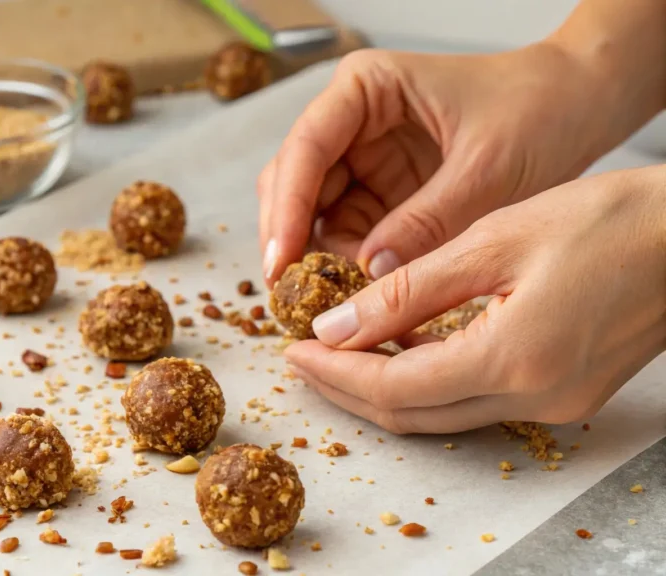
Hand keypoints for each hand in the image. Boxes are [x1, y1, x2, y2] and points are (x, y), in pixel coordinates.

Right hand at [258, 43, 619, 286]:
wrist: (579, 106)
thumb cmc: (538, 110)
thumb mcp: (486, 170)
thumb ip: (426, 222)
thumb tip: (369, 277)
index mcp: (365, 89)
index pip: (306, 148)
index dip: (287, 209)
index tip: (280, 262)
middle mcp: (351, 122)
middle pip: (292, 184)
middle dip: (290, 240)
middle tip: (292, 298)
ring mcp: (362, 160)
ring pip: (312, 216)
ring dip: (316, 261)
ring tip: (327, 307)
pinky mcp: (380, 194)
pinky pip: (347, 235)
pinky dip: (347, 268)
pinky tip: (355, 299)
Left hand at [284, 166, 665, 433]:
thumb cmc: (607, 221)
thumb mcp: (494, 241)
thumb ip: (408, 291)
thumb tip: (336, 328)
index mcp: (514, 361)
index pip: (394, 388)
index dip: (335, 374)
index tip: (292, 352)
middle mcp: (535, 400)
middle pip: (413, 414)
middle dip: (348, 389)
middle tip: (302, 359)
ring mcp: (556, 405)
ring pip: (442, 414)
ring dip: (384, 388)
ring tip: (339, 352)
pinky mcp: (566, 395)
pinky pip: (476, 400)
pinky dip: (429, 380)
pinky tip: (403, 348)